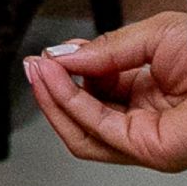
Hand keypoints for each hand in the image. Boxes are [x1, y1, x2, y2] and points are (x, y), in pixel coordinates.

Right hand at [24, 12, 186, 172]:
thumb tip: (61, 57)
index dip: (68, 73)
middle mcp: (144, 118)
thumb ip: (104, 49)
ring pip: (81, 130)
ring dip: (53, 100)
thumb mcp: (152, 36)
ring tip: (39, 72)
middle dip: (51, 90)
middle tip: (33, 65)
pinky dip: (70, 105)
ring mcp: (146, 138)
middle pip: (81, 115)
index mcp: (148, 92)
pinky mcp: (148, 149)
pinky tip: (57, 81)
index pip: (94, 90)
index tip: (48, 56)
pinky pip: (96, 130)